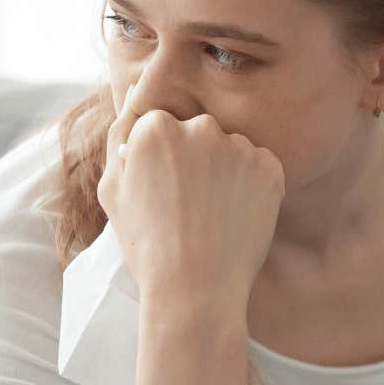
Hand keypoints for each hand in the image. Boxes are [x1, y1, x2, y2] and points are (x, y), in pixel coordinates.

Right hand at [98, 82, 285, 307]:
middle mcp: (200, 127)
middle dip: (197, 159)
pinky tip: (236, 216)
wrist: (195, 287)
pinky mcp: (270, 169)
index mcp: (156, 127)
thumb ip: (121, 136)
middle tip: (190, 204)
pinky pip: (261, 167)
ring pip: (232, 150)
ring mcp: (239, 147)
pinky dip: (253, 187)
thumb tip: (134, 96)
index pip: (163, 125)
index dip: (164, 159)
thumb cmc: (147, 243)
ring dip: (226, 172)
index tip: (165, 189)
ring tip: (213, 215)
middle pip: (200, 132)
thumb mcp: (113, 189)